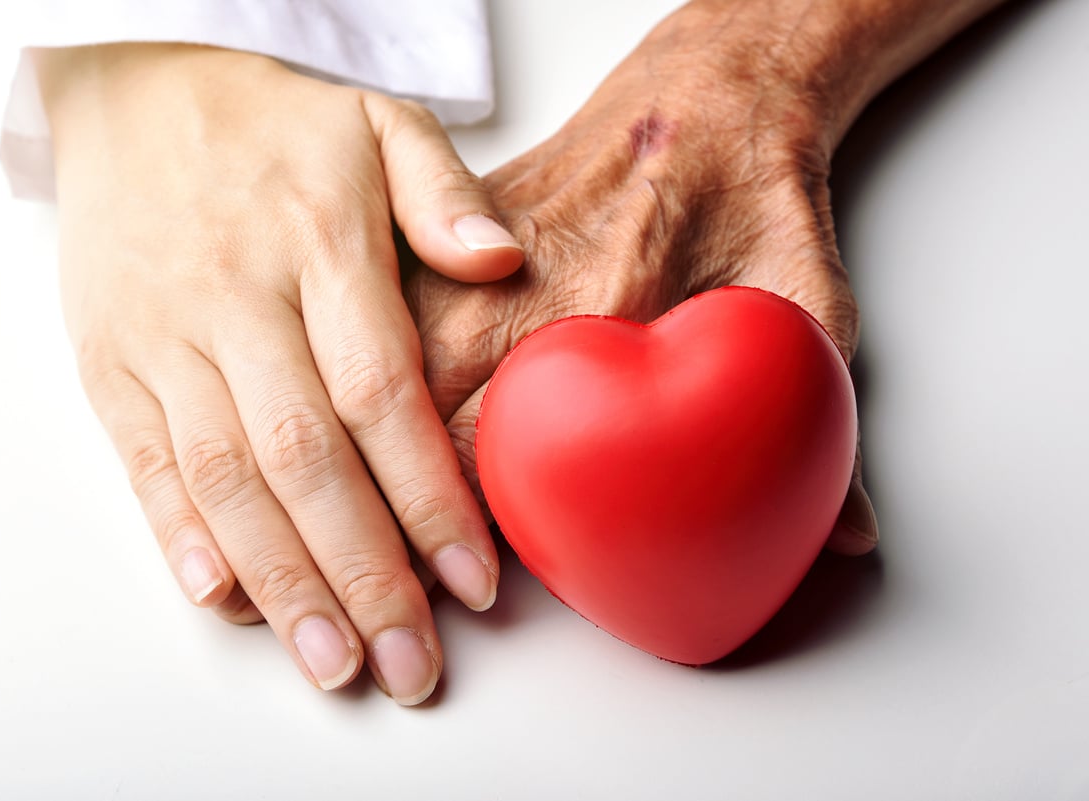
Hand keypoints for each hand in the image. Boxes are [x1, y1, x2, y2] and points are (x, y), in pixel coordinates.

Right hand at [36, 43, 522, 703]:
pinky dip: (182, 535)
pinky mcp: (111, 363)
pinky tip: (225, 598)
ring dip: (283, 581)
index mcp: (319, 247)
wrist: (131, 94)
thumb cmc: (274, 125)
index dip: (429, 497)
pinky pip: (144, 462)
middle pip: (308, 459)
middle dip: (364, 574)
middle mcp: (239, 301)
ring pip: (228, 478)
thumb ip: (444, 194)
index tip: (473, 582)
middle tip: (411, 664)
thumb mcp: (377, 124)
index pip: (382, 395)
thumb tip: (500, 261)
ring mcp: (166, 337)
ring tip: (334, 662)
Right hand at [404, 1, 958, 555]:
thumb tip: (848, 539)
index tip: (485, 563)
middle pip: (419, 416)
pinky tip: (392, 403)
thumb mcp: (809, 310)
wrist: (714, 94)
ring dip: (390, 437)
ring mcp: (473, 250)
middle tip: (434, 542)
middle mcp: (520, 281)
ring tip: (395, 486)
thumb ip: (818, 436)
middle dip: (417, 494)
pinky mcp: (453, 228)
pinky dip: (385, 370)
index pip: (497, 448)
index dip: (480, 524)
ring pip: (391, 370)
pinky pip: (394, 318)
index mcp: (605, 306)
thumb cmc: (753, 198)